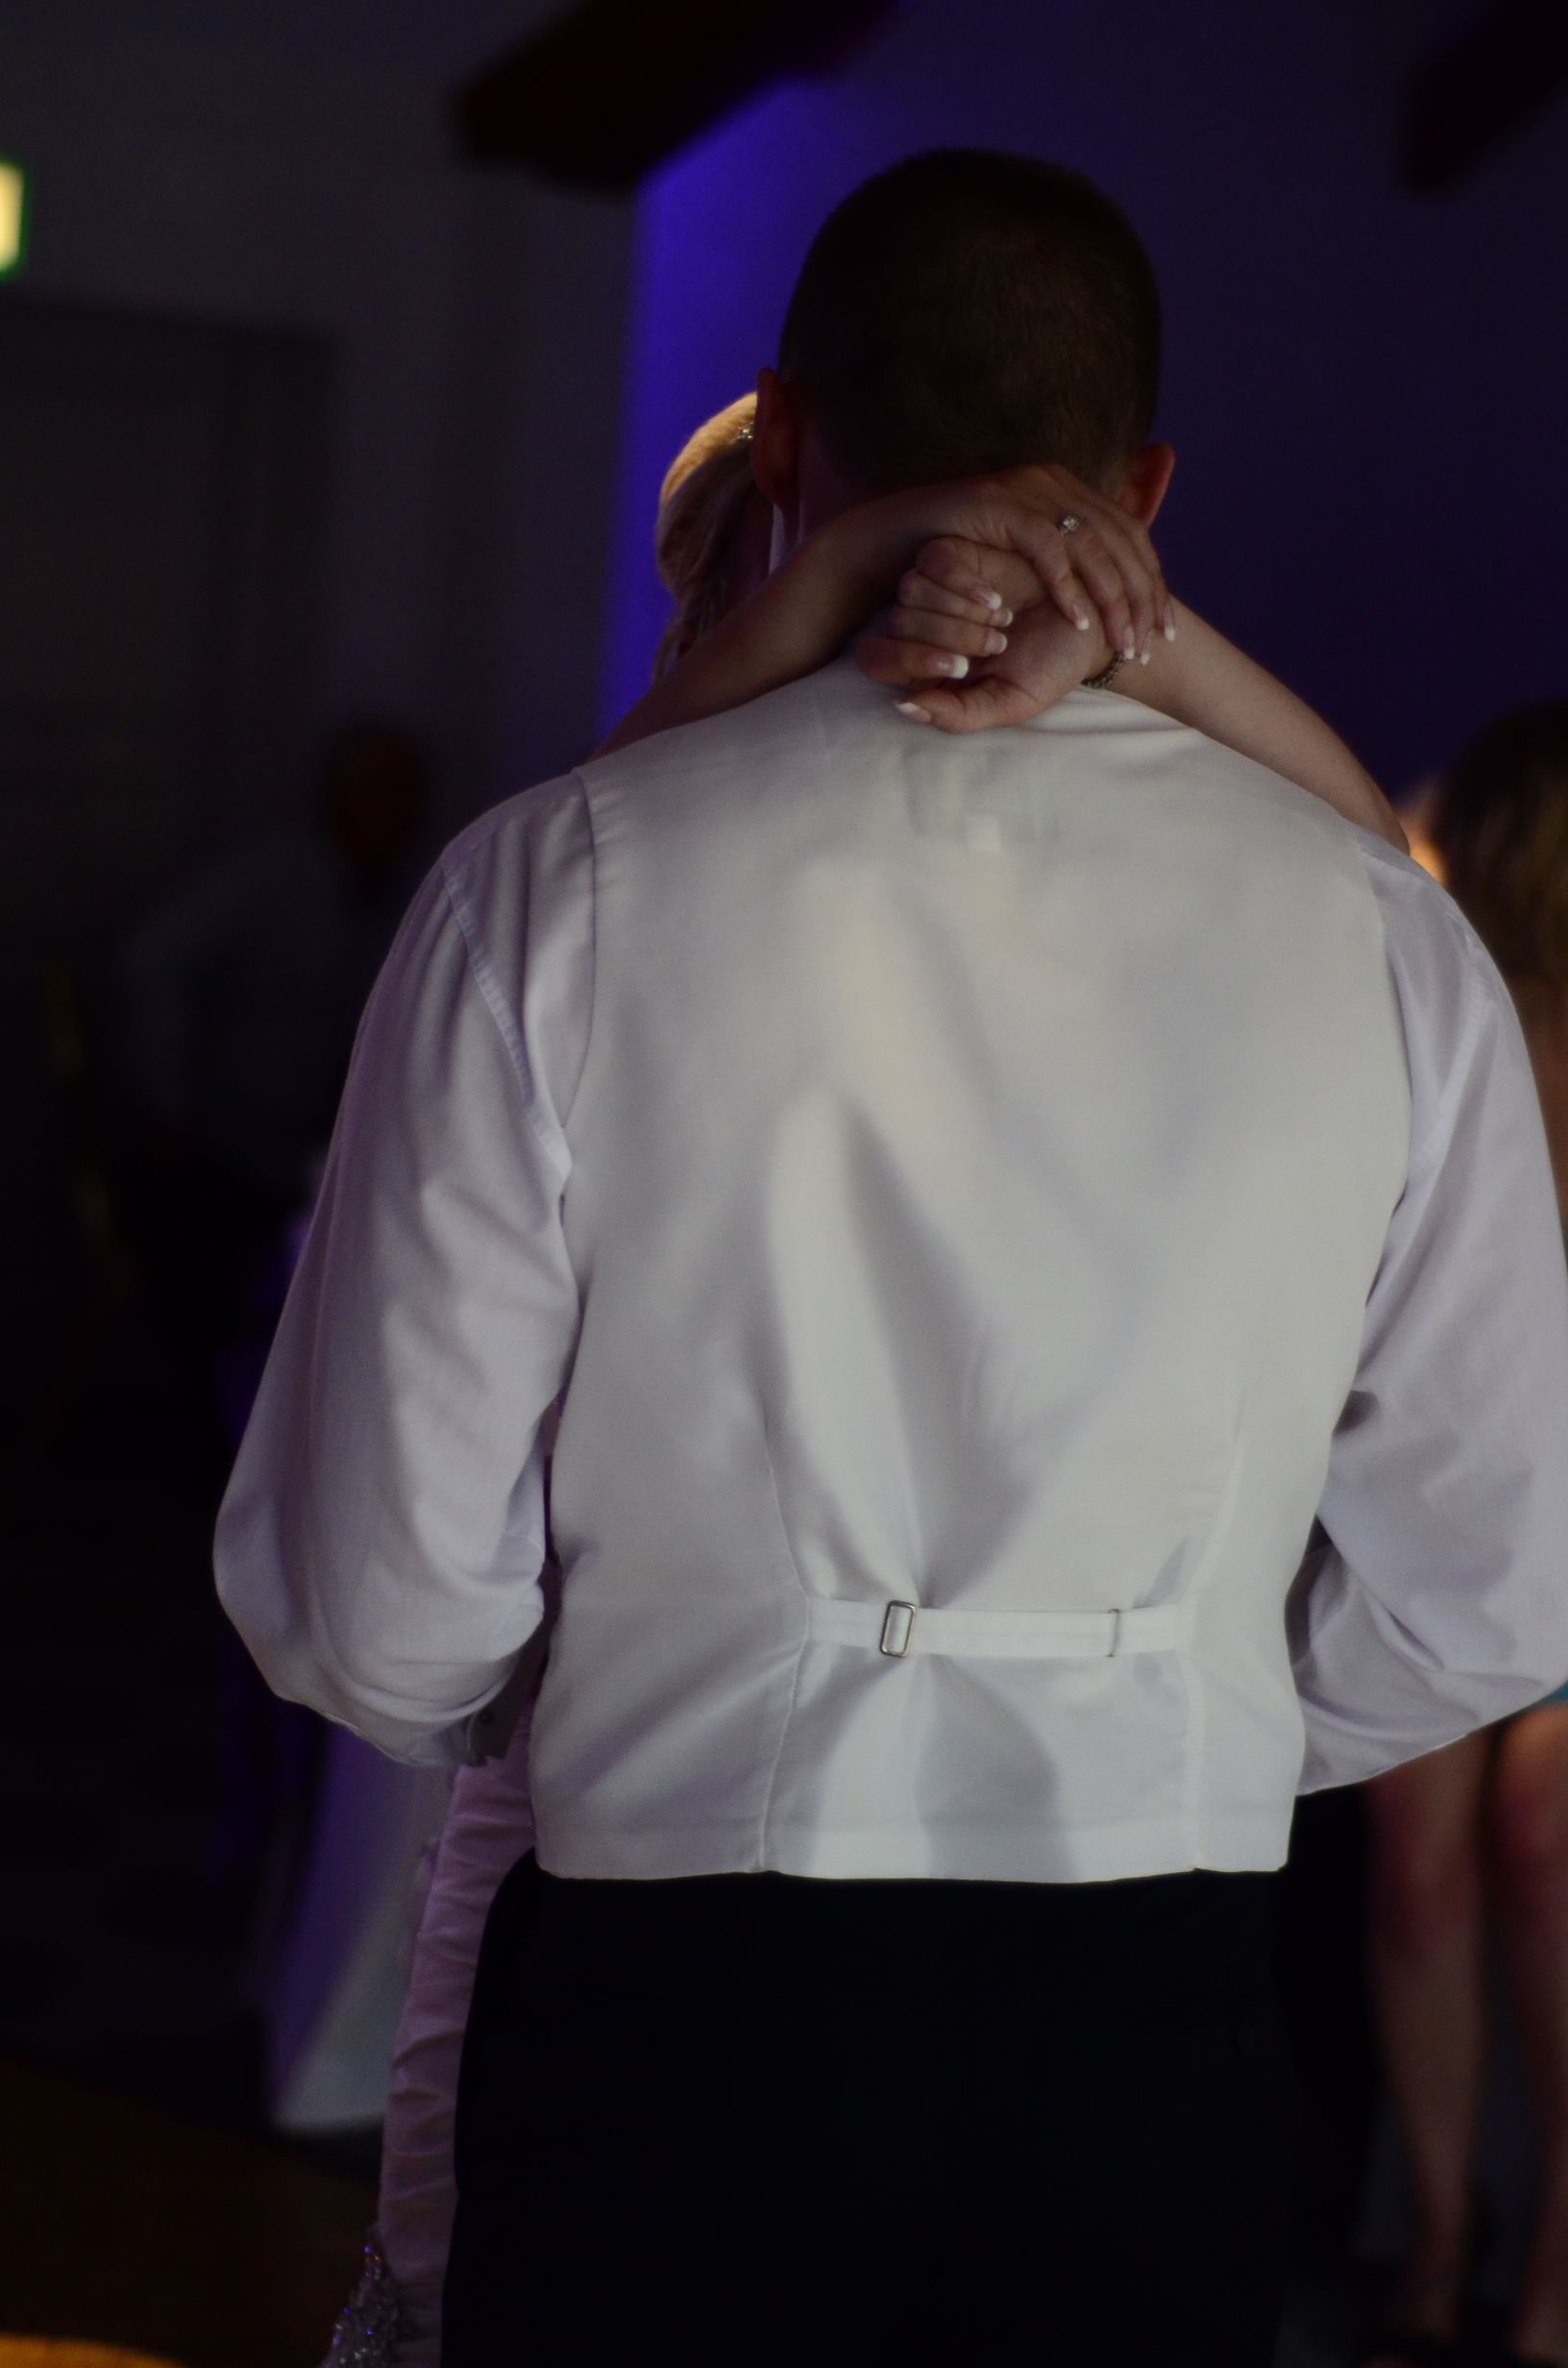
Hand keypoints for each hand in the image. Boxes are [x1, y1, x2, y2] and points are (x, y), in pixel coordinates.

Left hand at [857, 536, 1113, 731]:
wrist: (1090, 625)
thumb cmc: (1049, 669)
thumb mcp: (1007, 703)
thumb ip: (957, 714)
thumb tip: (903, 707)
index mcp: (926, 663)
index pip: (877, 658)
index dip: (908, 661)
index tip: (958, 668)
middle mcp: (925, 623)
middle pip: (896, 622)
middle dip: (947, 636)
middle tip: (995, 644)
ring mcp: (940, 586)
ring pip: (910, 588)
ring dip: (956, 609)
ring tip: (1001, 621)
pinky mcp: (960, 553)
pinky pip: (932, 557)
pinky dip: (960, 580)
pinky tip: (994, 597)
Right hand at [861, 463, 1173, 663]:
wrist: (900, 538)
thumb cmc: (962, 556)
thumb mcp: (1024, 557)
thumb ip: (1065, 560)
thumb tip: (1110, 586)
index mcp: (1071, 490)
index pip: (1131, 535)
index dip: (1152, 583)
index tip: (1163, 631)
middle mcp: (1058, 483)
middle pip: (1122, 542)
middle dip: (1141, 598)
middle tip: (1147, 645)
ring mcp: (1032, 489)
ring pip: (1094, 547)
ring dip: (1111, 599)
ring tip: (1120, 642)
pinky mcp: (1005, 504)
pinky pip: (1049, 548)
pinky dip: (1067, 587)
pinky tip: (1079, 623)